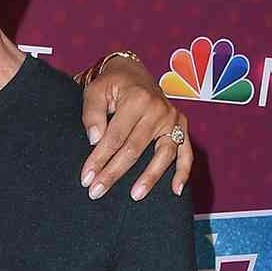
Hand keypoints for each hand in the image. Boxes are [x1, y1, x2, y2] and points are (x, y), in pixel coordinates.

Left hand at [80, 57, 192, 201]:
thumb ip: (92, 114)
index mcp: (137, 99)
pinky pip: (186, 152)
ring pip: (163, 154)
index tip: (86, 178)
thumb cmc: (112, 85)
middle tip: (96, 192)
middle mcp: (159, 109)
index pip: (115, 136)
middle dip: (114, 172)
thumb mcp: (95, 91)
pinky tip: (175, 191)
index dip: (99, 159)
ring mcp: (173, 119)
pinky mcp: (181, 127)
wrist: (133, 74)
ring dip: (149, 178)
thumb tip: (94, 140)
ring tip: (135, 196)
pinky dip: (182, 172)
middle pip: (135, 148)